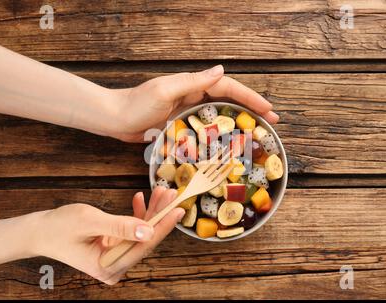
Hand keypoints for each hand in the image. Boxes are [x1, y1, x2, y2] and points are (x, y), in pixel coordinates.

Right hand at [33, 187, 183, 284]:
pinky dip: (136, 214)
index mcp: (109, 267)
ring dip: (150, 212)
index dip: (162, 226)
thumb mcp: (90, 222)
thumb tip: (148, 231)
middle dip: (159, 215)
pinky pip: (131, 230)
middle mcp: (115, 266)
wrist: (41, 231)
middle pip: (145, 239)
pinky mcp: (114, 248)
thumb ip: (120, 227)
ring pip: (141, 233)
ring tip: (160, 192)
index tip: (177, 210)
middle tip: (172, 195)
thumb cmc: (60, 227)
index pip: (144, 246)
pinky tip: (139, 199)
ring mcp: (115, 258)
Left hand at [109, 65, 278, 141]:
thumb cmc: (136, 103)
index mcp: (192, 86)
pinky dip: (218, 136)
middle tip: (271, 124)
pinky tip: (226, 147)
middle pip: (229, 102)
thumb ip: (193, 82)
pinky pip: (205, 130)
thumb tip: (221, 71)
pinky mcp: (180, 126)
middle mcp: (193, 97)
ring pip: (219, 117)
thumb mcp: (165, 90)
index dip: (250, 98)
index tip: (268, 109)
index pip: (228, 88)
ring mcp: (187, 112)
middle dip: (251, 111)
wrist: (114, 118)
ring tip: (256, 137)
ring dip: (238, 125)